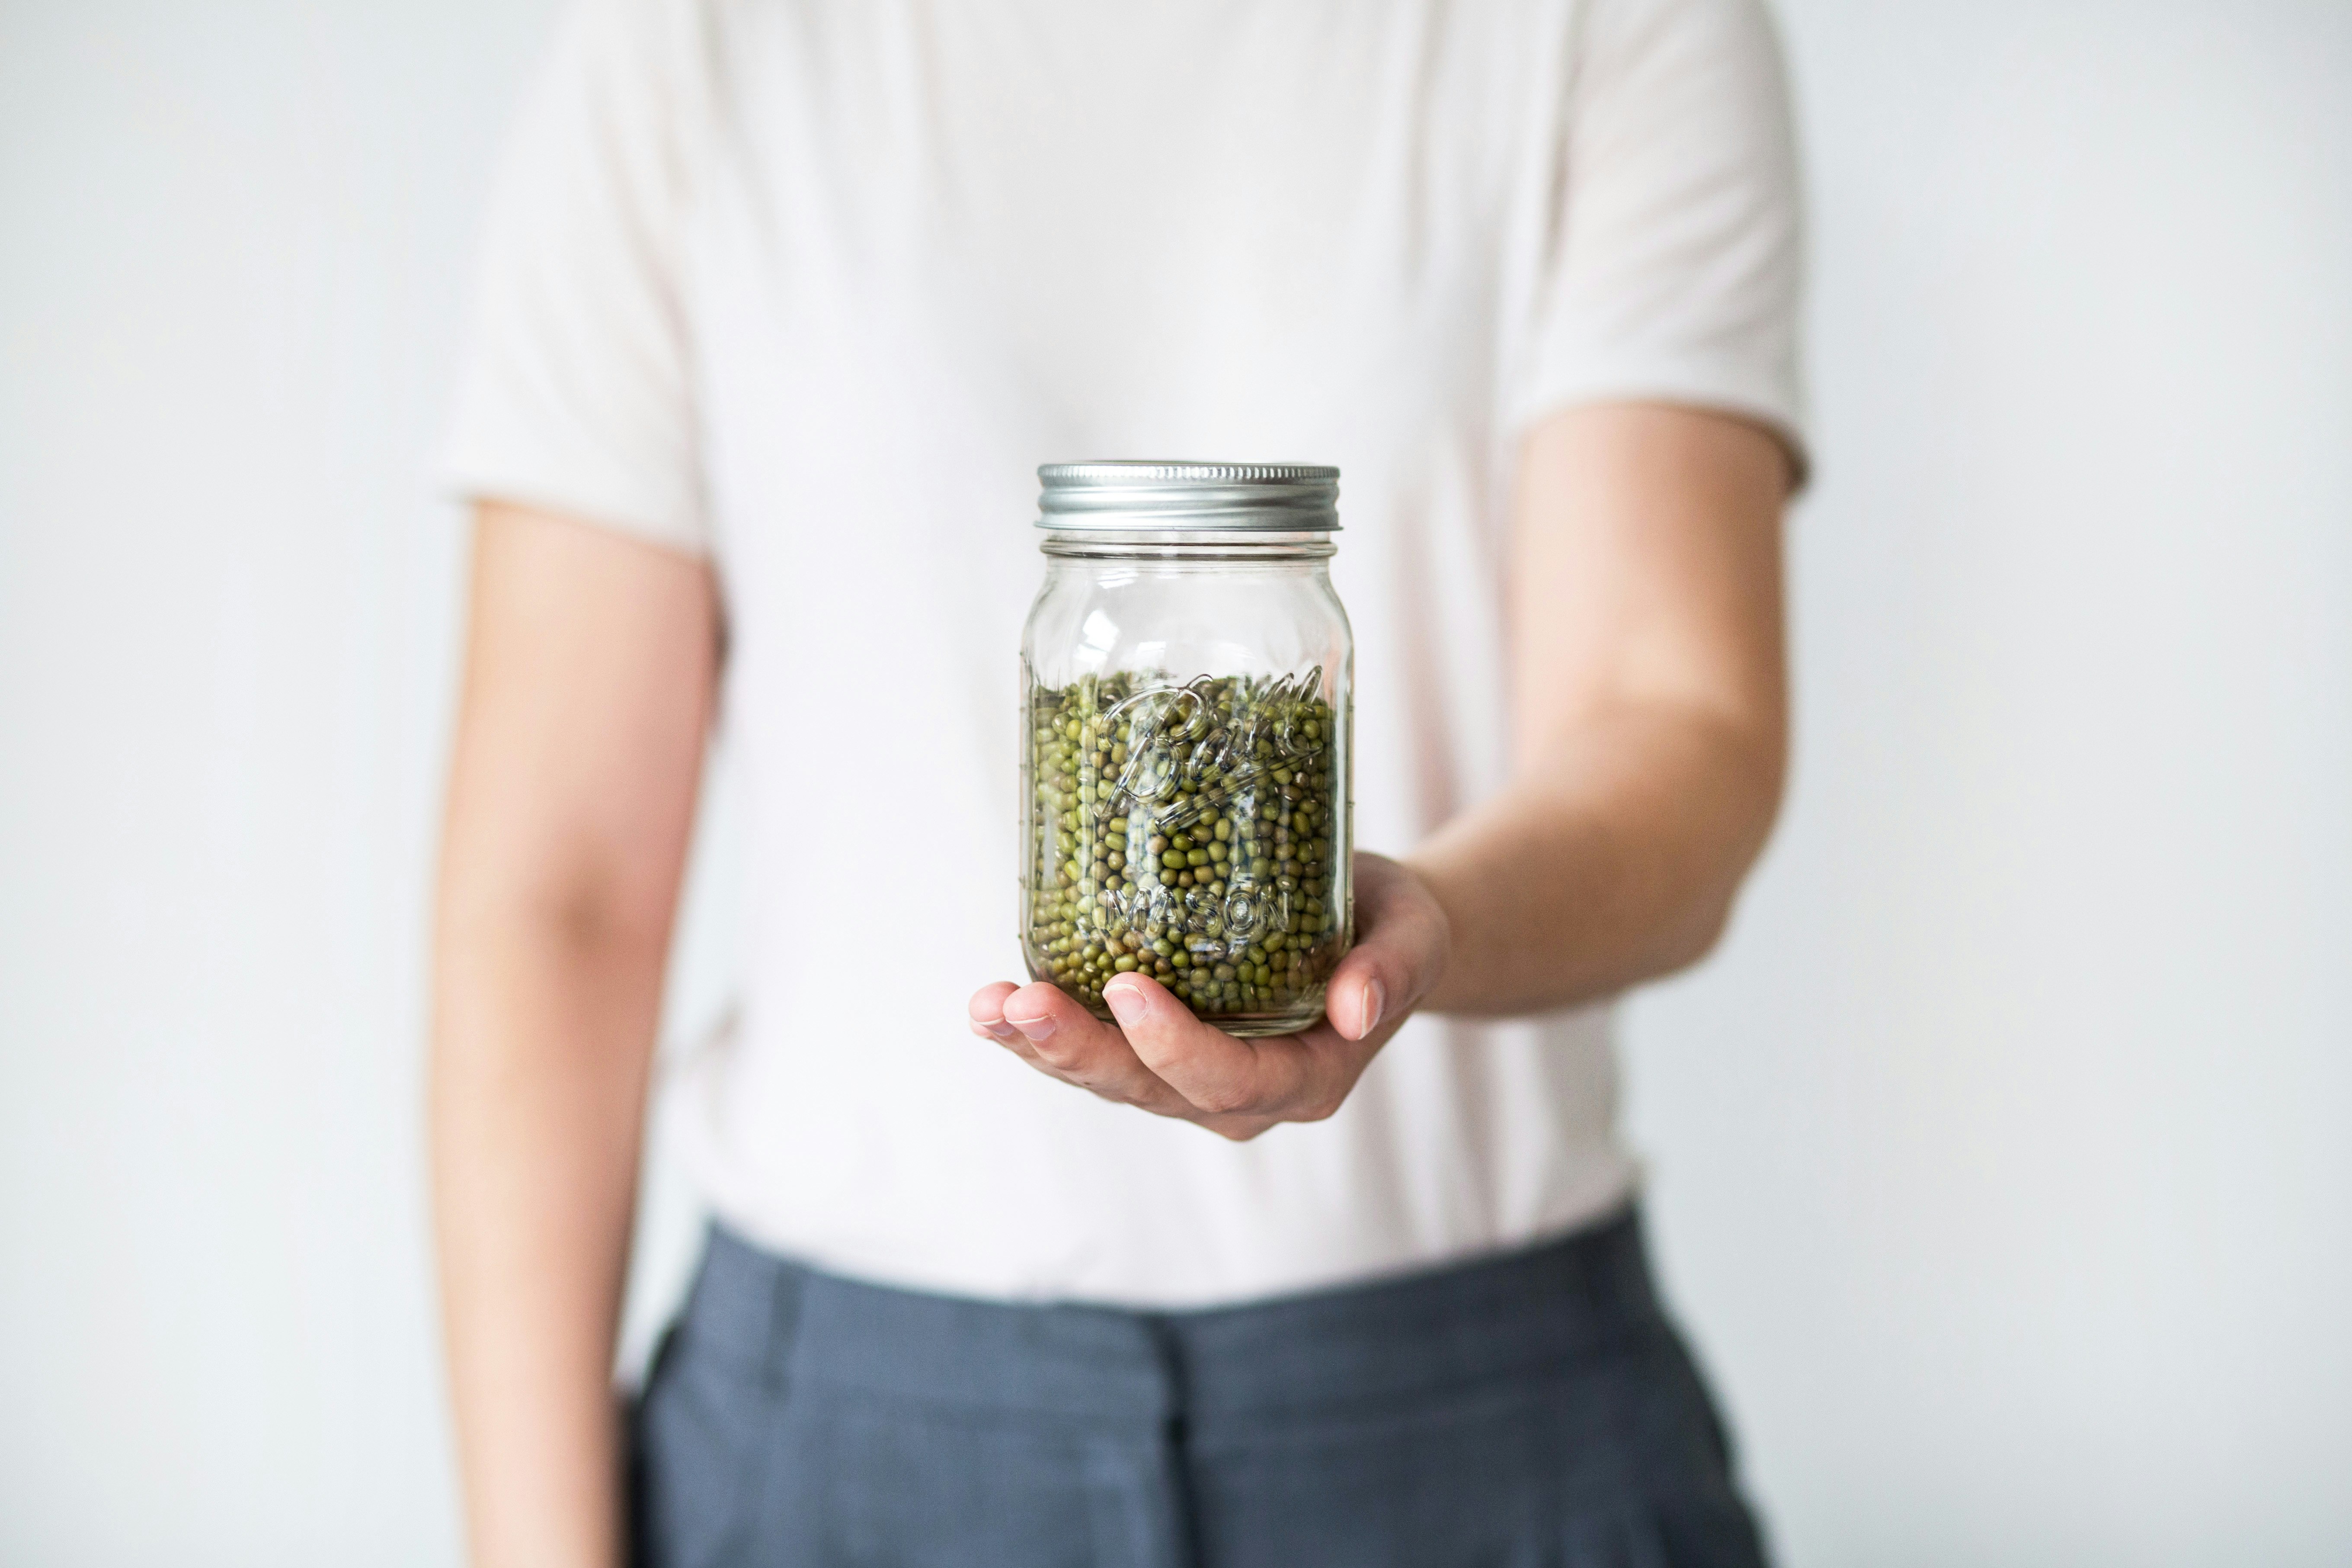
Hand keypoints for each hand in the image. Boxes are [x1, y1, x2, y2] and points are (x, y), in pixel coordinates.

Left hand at [968, 853, 1450, 1140]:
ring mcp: (1192, 1080)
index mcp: (1306, 1080)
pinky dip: (1040, 1034)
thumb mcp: (1413, 934)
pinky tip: (992, 1006)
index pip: (1228, 1080)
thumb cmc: (1392, 925)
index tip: (1125, 986)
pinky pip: (1095, 1053)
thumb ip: (1392, 969)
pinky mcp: (1157, 1049)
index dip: (1173, 1045)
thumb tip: (1356, 1004)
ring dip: (1042, 1048)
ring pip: (1109, 1080)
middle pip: (1149, 1090)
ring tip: (986, 1007)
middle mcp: (1241, 1097)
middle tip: (1020, 1006)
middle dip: (1080, 1052)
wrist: (1374, 928)